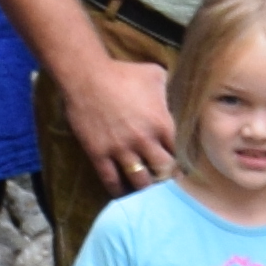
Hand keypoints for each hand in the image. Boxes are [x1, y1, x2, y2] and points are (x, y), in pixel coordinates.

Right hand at [61, 49, 175, 194]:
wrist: (86, 77)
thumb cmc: (123, 73)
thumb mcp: (155, 75)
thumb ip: (168, 90)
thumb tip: (174, 94)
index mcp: (162, 123)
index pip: (178, 152)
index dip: (179, 161)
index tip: (178, 166)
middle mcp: (144, 141)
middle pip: (162, 171)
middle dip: (164, 175)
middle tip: (162, 177)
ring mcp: (121, 149)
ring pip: (139, 181)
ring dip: (144, 185)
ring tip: (144, 185)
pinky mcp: (99, 154)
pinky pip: (111, 181)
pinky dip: (118, 190)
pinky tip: (122, 192)